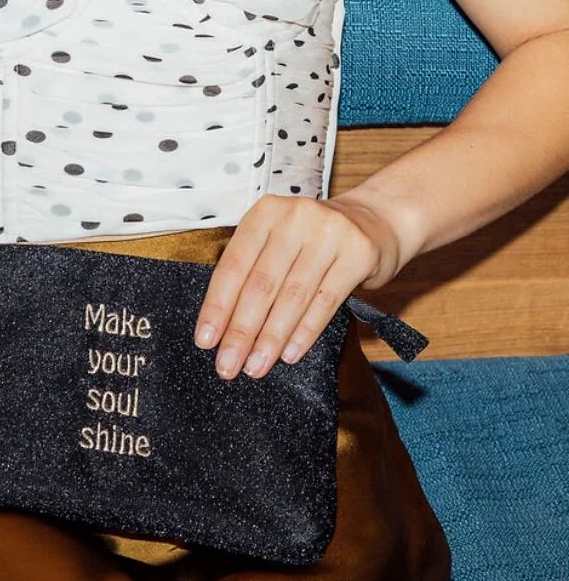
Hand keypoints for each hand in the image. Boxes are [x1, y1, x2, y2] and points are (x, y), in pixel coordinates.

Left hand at [194, 193, 404, 379]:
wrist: (376, 220)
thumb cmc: (315, 240)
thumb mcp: (278, 239)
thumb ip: (253, 268)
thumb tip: (222, 325)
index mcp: (265, 213)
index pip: (233, 266)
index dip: (217, 306)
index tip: (205, 341)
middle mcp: (294, 218)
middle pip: (260, 284)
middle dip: (241, 331)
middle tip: (227, 365)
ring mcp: (328, 234)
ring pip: (292, 296)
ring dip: (270, 338)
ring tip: (255, 367)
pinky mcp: (358, 254)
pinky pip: (325, 301)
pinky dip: (305, 332)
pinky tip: (289, 354)